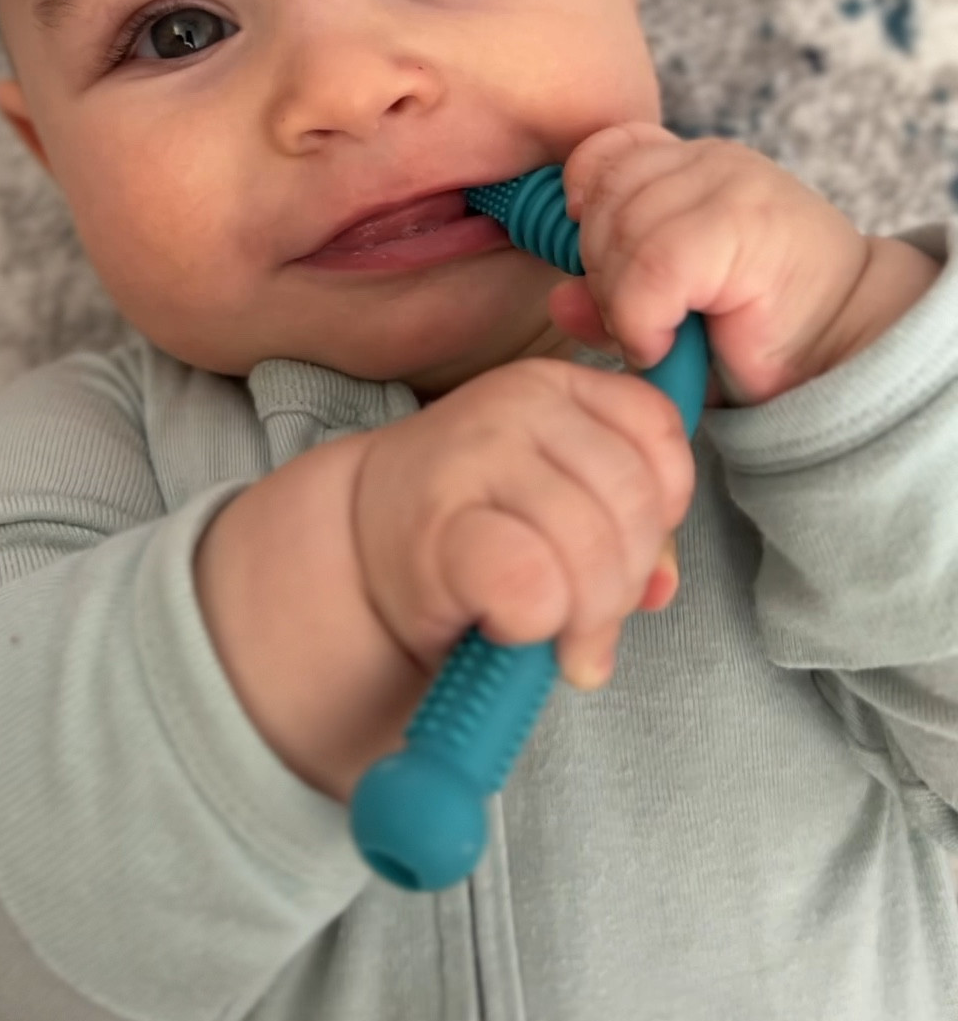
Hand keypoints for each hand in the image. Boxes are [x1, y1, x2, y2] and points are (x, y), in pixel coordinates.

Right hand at [352, 357, 694, 690]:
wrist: (357, 551)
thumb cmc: (475, 531)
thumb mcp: (559, 506)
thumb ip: (627, 533)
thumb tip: (663, 587)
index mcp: (557, 386)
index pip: (660, 435)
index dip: (663, 511)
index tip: (623, 551)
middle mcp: (519, 404)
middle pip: (633, 501)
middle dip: (625, 582)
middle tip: (589, 622)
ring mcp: (476, 454)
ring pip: (590, 547)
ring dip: (583, 617)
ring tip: (552, 634)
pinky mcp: (442, 522)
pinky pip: (534, 585)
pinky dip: (535, 624)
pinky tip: (507, 626)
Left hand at [550, 123, 938, 405]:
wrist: (848, 348)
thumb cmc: (759, 330)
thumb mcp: (669, 308)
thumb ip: (612, 296)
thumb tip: (560, 300)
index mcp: (690, 165)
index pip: (605, 152)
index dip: (582, 201)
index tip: (591, 259)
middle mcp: (709, 161)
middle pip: (603, 195)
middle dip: (598, 269)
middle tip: (633, 320)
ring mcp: (730, 185)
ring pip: (621, 231)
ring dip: (620, 301)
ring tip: (653, 335)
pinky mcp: (741, 223)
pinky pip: (651, 265)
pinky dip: (642, 317)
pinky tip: (663, 343)